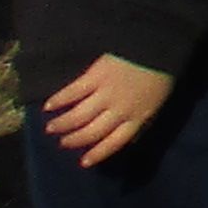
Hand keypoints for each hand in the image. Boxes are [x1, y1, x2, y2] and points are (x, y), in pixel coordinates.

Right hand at [40, 53, 173, 165]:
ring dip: (62, 124)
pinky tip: (48, 105)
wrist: (158, 45)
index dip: (98, 153)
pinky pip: (73, 92)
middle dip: (75, 140)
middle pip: (92, 131)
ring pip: (79, 115)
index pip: (114, 142)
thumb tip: (130, 140)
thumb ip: (142, 121)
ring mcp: (106, 93)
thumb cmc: (159, 74)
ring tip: (50, 128)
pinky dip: (59, 100)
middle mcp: (119, 110)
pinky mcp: (95, 76)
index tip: (83, 163)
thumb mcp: (156, 103)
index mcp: (137, 117)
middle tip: (62, 143)